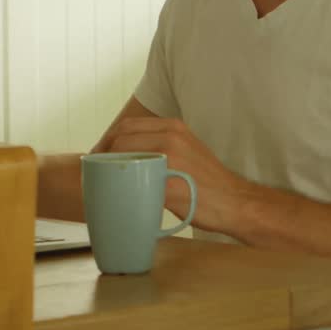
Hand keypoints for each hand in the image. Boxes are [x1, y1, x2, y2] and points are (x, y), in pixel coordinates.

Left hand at [92, 118, 251, 234]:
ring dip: (107, 170)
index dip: (107, 141)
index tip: (100, 156)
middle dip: (101, 153)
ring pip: (123, 157)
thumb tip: (130, 157)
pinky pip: (134, 182)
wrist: (235, 203)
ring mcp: (170, 159)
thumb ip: (162, 148)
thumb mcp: (187, 151)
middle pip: (120, 138)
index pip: (128, 126)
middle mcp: (172, 136)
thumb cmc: (209, 183)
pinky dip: (120, 188)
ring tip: (103, 183)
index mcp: (174, 128)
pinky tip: (118, 196)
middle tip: (95, 171)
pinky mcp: (168, 184)